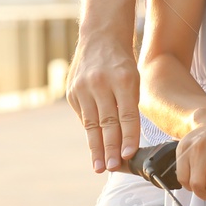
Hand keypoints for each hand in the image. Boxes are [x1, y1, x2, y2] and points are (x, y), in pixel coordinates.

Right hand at [66, 35, 139, 172]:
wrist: (100, 37)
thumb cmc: (122, 63)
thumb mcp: (133, 80)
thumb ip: (129, 106)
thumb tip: (125, 141)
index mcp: (122, 79)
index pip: (127, 115)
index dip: (128, 137)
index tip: (127, 156)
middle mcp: (100, 83)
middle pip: (107, 122)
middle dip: (109, 148)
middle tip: (111, 168)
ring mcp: (83, 87)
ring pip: (91, 123)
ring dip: (96, 147)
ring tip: (99, 166)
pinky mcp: (72, 91)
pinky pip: (83, 116)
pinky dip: (90, 131)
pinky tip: (94, 146)